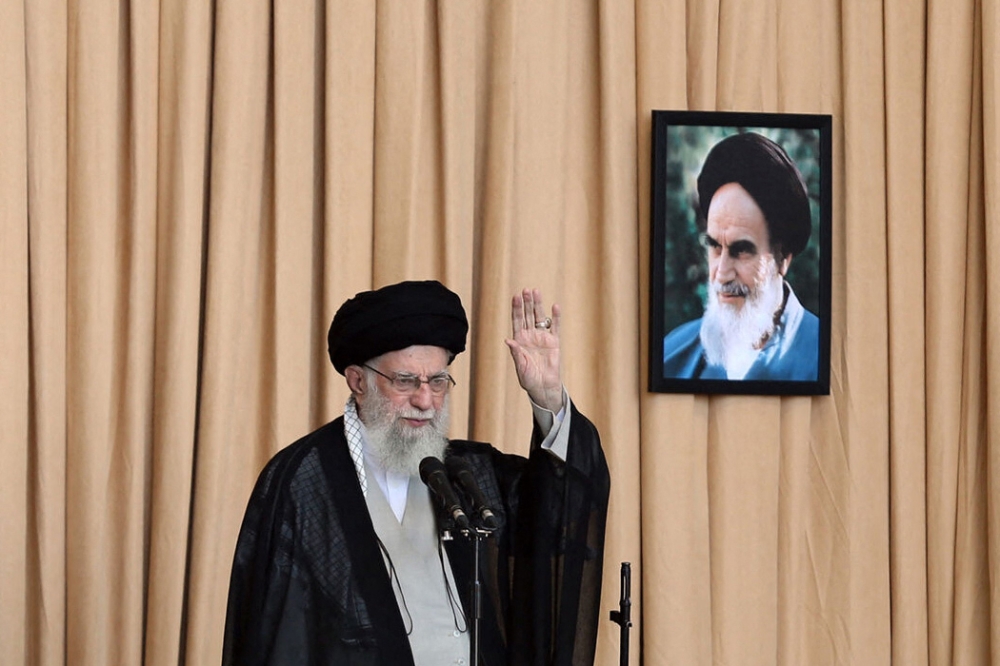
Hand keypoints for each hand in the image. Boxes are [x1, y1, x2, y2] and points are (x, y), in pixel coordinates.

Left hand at [505, 288, 562, 412]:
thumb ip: (516, 353)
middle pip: (527, 315)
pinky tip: (555, 306)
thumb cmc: (529, 378)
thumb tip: (508, 340)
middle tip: (526, 290)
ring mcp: (542, 337)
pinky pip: (554, 327)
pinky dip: (555, 317)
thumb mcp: (520, 367)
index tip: (515, 297)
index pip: (517, 321)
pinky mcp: (554, 342)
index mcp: (519, 340)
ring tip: (536, 292)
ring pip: (539, 317)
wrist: (543, 386)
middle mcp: (530, 336)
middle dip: (526, 303)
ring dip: (538, 305)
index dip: (516, 309)